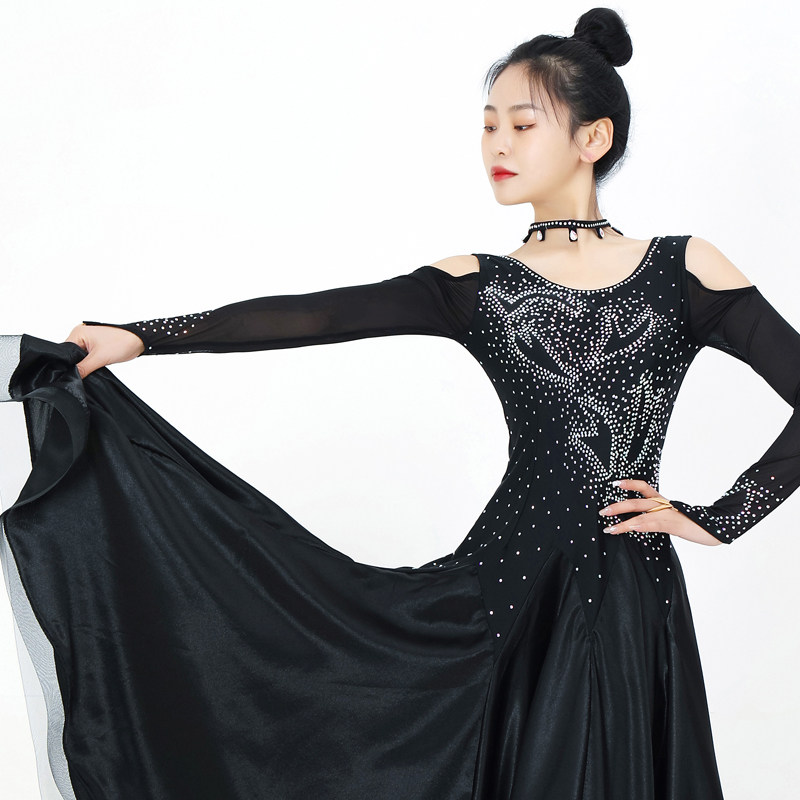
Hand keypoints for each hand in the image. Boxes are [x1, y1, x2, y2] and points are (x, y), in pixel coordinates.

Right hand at [65, 324, 144, 378]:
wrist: (139, 341)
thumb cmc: (122, 343)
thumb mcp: (100, 358)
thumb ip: (83, 368)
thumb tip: (71, 377)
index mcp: (78, 333)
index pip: (64, 351)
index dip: (66, 364)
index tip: (68, 375)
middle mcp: (80, 334)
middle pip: (70, 355)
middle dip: (75, 365)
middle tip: (79, 375)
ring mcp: (88, 340)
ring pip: (79, 357)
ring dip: (83, 365)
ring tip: (88, 371)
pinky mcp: (95, 346)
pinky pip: (86, 357)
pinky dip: (89, 363)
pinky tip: (92, 368)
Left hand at [599, 479, 722, 545]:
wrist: (714, 527)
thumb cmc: (693, 523)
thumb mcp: (672, 518)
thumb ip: (656, 517)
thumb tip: (639, 522)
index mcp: (663, 500)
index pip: (644, 486)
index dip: (629, 483)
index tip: (614, 483)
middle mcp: (663, 504)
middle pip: (636, 501)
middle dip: (617, 506)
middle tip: (601, 511)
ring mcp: (667, 513)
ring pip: (640, 514)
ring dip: (622, 521)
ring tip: (608, 528)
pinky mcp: (672, 524)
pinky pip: (651, 524)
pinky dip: (638, 526)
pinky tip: (628, 529)